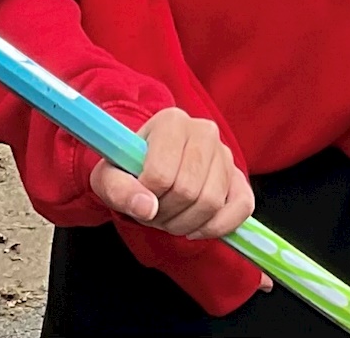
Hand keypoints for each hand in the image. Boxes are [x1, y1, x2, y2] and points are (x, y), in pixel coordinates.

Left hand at [92, 107, 251, 239]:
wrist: (147, 169)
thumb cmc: (127, 170)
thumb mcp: (108, 177)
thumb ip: (119, 190)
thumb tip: (147, 208)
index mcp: (171, 121)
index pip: (161, 174)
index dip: (145, 197)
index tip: (137, 196)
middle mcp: (204, 130)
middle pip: (188, 190)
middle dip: (165, 214)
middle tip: (153, 212)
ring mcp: (225, 154)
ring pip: (212, 203)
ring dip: (185, 224)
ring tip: (169, 217)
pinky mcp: (239, 178)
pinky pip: (241, 208)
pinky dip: (216, 227)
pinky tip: (194, 228)